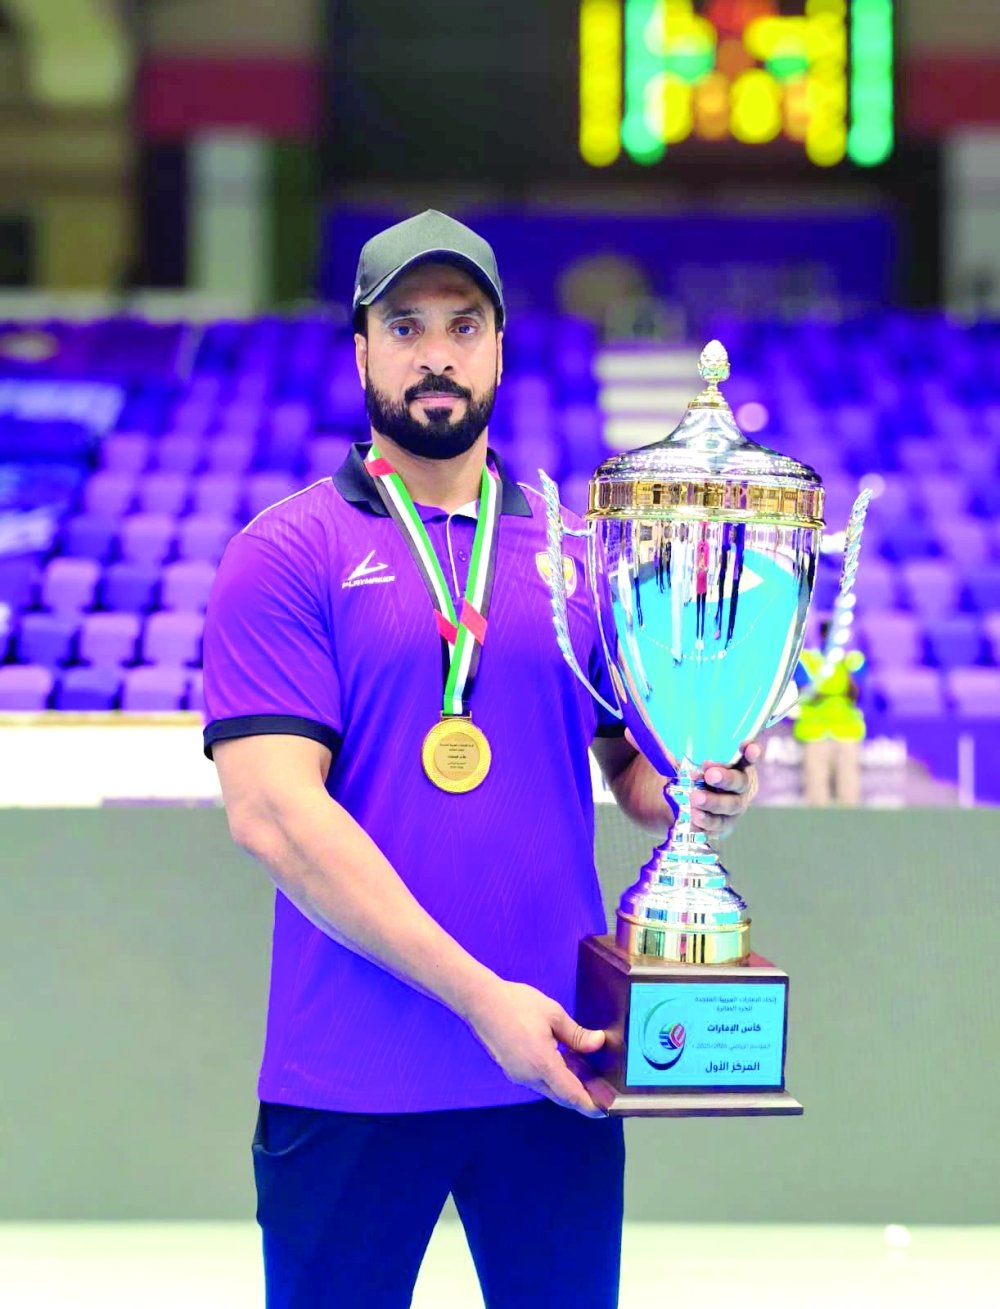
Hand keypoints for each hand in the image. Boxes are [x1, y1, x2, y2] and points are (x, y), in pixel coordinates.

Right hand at [463, 977, 607, 1117]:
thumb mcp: (553, 1014)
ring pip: (548, 1089)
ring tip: (584, 1073)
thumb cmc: (516, 1004)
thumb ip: (576, 1034)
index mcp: (542, 1064)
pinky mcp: (510, 1069)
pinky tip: (561, 1062)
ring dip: (565, 1086)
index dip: (589, 1104)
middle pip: (560, 1096)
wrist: (480, 1001)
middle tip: (599, 1092)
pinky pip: (536, 1080)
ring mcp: (517, 1075)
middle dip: (580, 1097)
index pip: (571, 1094)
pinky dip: (552, 1078)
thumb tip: (598, 1043)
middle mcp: (529, 1076)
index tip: (604, 1110)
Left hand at [689, 739, 760, 837]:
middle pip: (739, 783)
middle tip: (710, 775)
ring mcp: (734, 808)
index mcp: (737, 766)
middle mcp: (740, 787)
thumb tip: (666, 754)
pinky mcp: (723, 825)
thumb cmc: (697, 775)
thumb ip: (684, 757)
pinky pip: (717, 826)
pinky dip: (705, 823)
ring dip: (713, 802)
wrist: (689, 804)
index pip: (748, 757)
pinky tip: (694, 819)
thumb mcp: (692, 763)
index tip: (749, 747)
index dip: (752, 752)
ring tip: (695, 798)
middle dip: (725, 778)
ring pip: (730, 806)